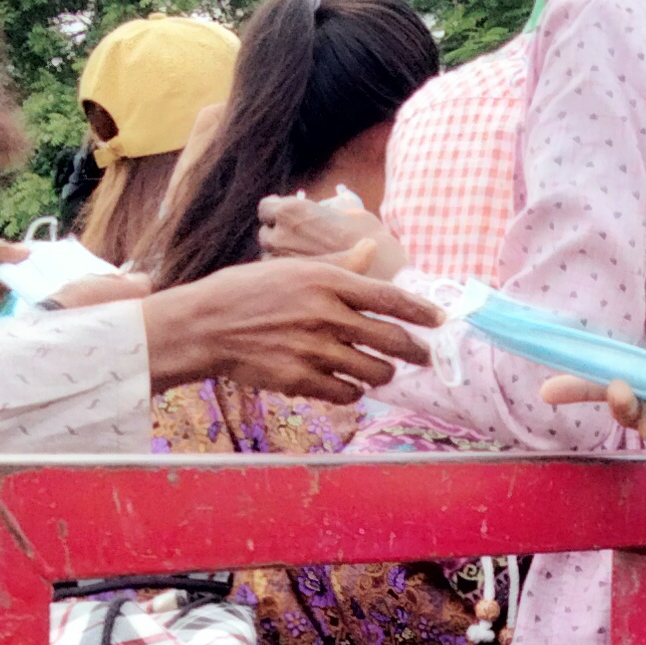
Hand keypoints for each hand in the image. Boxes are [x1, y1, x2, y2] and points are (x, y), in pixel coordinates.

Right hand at [140, 256, 438, 403]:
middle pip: (391, 340)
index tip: (440, 320)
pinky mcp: (299, 380)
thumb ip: (338, 264)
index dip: (421, 311)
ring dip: (384, 374)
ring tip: (382, 371)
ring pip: (373, 372)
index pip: (389, 297)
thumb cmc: (248, 291)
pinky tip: (351, 386)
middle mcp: (325, 315)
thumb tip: (370, 251)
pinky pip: (346, 393)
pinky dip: (354, 392)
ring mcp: (313, 350)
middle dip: (415, 351)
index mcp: (327, 282)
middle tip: (423, 356)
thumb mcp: (293, 267)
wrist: (205, 325)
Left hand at [258, 190, 403, 280]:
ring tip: (305, 265)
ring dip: (282, 261)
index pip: (266, 208)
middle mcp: (278, 236)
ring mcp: (279, 265)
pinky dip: (289, 281)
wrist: (384, 276)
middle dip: (279, 237)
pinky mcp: (287, 290)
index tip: (283, 217)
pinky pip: (281, 282)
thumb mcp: (352, 214)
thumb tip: (329, 210)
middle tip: (296, 243)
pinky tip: (307, 282)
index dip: (275, 212)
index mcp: (291, 211)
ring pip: (270, 261)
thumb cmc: (371, 241)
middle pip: (266, 235)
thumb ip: (328, 212)